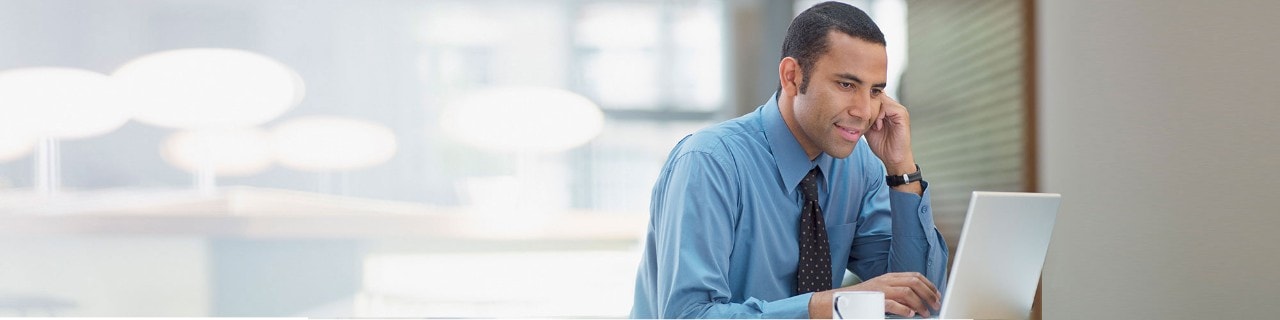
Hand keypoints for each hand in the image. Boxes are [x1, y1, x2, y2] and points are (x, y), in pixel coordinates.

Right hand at [810, 272, 940, 317]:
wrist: (837, 302)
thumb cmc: (860, 300)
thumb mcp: (880, 292)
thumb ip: (896, 294)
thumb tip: (915, 303)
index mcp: (888, 277)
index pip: (914, 276)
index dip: (929, 285)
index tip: (937, 295)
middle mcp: (885, 281)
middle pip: (914, 282)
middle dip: (929, 293)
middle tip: (936, 305)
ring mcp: (879, 290)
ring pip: (907, 292)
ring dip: (920, 303)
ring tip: (925, 313)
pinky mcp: (874, 300)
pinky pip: (892, 303)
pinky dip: (904, 309)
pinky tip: (910, 314)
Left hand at [864, 94, 914, 174]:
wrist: (893, 159)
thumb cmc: (881, 145)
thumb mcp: (867, 128)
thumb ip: (863, 117)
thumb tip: (851, 110)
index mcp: (886, 109)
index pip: (873, 96)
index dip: (863, 103)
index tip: (856, 115)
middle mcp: (893, 107)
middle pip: (876, 95)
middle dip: (867, 106)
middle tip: (863, 121)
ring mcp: (899, 110)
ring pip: (881, 100)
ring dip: (874, 112)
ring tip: (873, 126)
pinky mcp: (902, 114)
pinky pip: (888, 107)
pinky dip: (880, 115)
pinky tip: (877, 126)